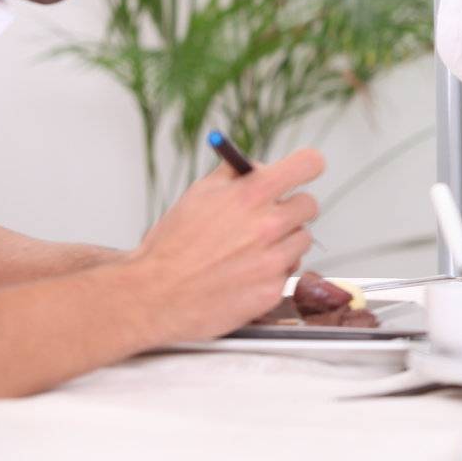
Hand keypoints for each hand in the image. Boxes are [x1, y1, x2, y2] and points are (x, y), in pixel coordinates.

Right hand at [127, 148, 325, 342]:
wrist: (152, 295)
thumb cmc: (173, 244)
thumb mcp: (199, 194)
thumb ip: (236, 174)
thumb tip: (264, 167)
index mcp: (250, 194)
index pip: (307, 164)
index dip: (307, 166)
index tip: (304, 171)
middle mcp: (268, 225)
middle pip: (309, 204)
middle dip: (290, 208)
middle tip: (267, 218)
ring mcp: (273, 260)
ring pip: (302, 239)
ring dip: (284, 242)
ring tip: (249, 250)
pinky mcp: (272, 290)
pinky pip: (289, 271)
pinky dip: (273, 271)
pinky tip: (245, 274)